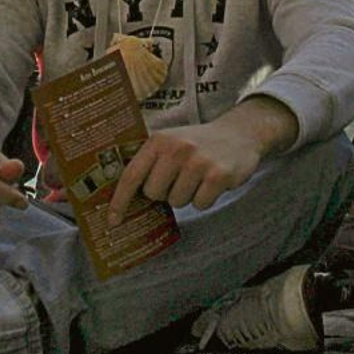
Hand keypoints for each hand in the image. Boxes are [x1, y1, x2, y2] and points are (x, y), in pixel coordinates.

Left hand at [108, 121, 264, 224]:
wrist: (240, 132)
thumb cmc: (198, 142)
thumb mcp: (170, 140)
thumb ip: (149, 161)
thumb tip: (122, 197)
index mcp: (159, 140)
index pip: (131, 175)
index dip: (119, 200)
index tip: (113, 220)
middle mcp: (177, 149)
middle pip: (154, 193)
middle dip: (164, 192)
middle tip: (178, 178)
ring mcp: (198, 162)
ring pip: (177, 202)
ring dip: (186, 195)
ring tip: (197, 177)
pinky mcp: (219, 175)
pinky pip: (200, 204)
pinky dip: (204, 199)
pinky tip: (211, 181)